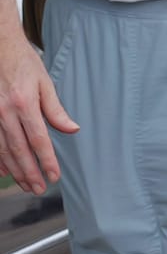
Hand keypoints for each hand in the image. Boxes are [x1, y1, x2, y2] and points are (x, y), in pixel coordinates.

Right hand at [0, 29, 77, 194]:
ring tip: (25, 185)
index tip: (54, 176)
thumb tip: (73, 129)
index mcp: (24, 105)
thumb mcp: (45, 83)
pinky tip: (5, 171)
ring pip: (3, 151)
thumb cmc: (25, 65)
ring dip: (15, 170)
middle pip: (19, 151)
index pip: (38, 140)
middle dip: (30, 173)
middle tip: (39, 189)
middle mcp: (5, 114)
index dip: (47, 160)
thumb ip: (56, 110)